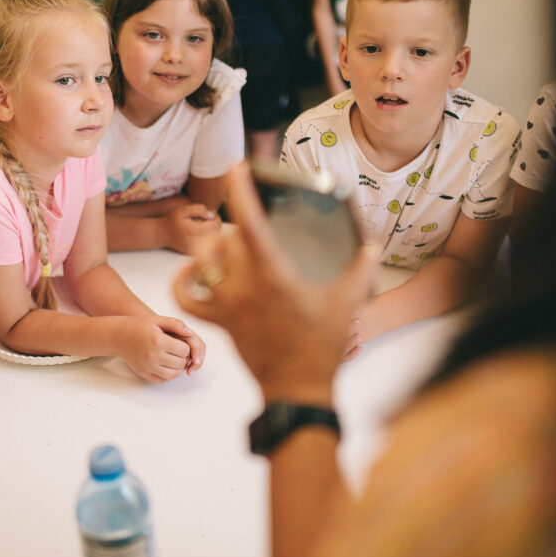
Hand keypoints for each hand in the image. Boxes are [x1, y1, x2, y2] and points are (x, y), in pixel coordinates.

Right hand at [113, 315, 205, 381]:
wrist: (118, 336)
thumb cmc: (139, 326)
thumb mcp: (157, 320)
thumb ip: (176, 324)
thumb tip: (191, 333)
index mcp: (158, 341)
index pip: (184, 350)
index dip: (185, 346)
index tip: (180, 342)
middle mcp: (153, 356)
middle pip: (181, 363)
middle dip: (183, 357)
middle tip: (179, 350)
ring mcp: (148, 367)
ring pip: (174, 374)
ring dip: (178, 367)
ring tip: (174, 357)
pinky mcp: (144, 374)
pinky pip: (163, 379)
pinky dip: (169, 374)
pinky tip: (167, 364)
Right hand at [163, 203, 220, 253]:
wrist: (161, 234)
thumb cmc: (172, 221)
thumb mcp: (183, 211)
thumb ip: (198, 210)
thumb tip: (212, 215)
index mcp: (194, 231)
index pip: (215, 224)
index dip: (217, 217)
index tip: (212, 212)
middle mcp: (196, 242)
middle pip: (217, 233)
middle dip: (216, 223)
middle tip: (210, 216)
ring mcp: (195, 249)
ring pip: (214, 240)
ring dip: (213, 230)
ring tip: (206, 222)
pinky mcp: (194, 253)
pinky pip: (207, 246)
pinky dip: (208, 238)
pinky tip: (201, 231)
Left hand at [173, 164, 378, 401]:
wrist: (298, 388)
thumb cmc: (322, 347)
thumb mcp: (349, 302)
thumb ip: (362, 268)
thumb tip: (372, 247)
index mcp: (275, 274)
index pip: (250, 223)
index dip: (241, 191)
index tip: (236, 169)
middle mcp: (245, 285)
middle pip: (226, 238)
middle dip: (236, 224)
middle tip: (251, 222)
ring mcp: (228, 303)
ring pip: (203, 261)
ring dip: (211, 246)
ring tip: (226, 242)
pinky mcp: (219, 321)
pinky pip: (186, 297)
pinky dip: (183, 280)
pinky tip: (193, 270)